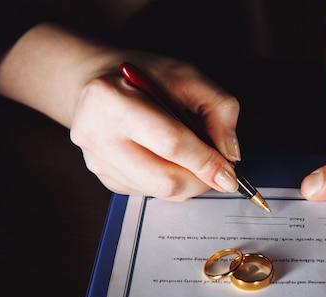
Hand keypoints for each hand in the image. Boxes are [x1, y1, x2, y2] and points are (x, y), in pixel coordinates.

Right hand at [0, 24, 239, 200]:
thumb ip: (219, 108)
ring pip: (160, 193)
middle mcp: (95, 134)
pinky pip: (149, 193)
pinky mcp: (104, 177)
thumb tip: (229, 155)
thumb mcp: (188, 75)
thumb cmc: (146, 75)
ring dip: (188, 182)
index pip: (170, 143)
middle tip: (217, 167)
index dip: (206, 162)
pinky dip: (169, 182)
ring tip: (192, 156)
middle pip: (165, 180)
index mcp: (111, 99)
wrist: (100, 80)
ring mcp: (96, 160)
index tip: (230, 175)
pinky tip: (167, 157)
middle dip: (200, 180)